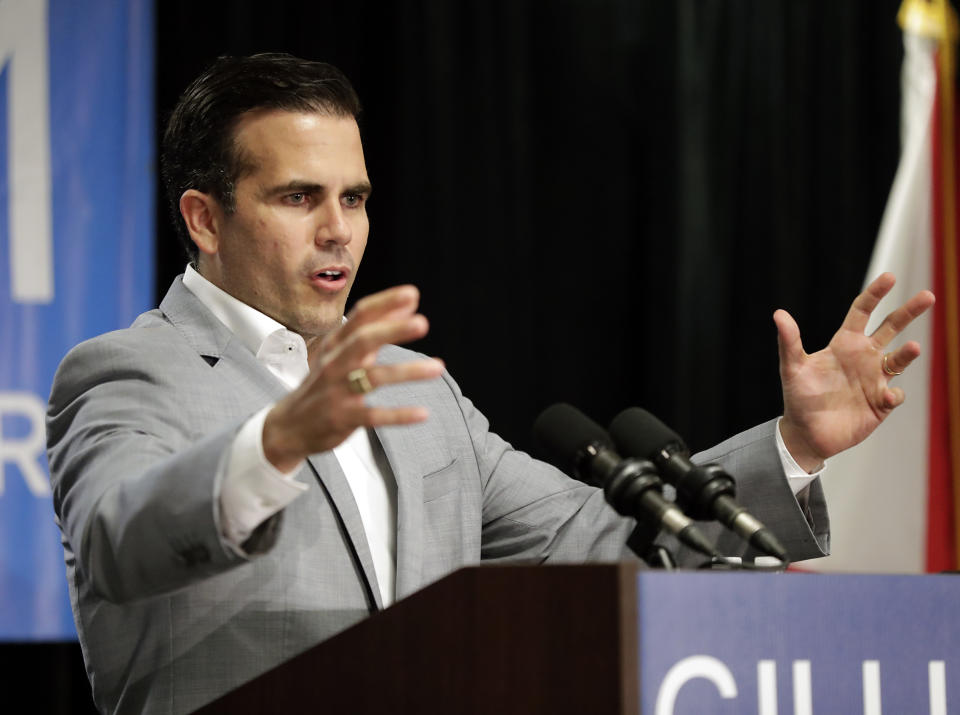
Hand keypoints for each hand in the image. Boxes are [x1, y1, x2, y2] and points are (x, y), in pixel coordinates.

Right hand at [262, 285, 444, 470]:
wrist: (290, 425)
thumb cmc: (325, 382)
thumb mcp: (345, 351)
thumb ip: (378, 327)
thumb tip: (410, 302)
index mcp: (337, 343)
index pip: (360, 316)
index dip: (384, 304)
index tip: (412, 294)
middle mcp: (335, 363)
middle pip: (363, 341)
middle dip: (392, 330)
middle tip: (422, 323)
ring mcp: (337, 391)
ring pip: (372, 378)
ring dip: (406, 371)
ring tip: (438, 367)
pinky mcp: (342, 418)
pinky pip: (373, 416)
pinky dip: (398, 415)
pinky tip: (423, 413)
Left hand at [775, 272, 934, 471]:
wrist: (807, 434)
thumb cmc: (799, 398)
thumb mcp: (792, 368)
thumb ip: (789, 342)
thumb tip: (778, 313)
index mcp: (844, 343)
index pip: (863, 311)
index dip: (875, 294)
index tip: (889, 277)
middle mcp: (864, 357)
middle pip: (892, 327)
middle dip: (909, 311)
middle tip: (928, 295)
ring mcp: (875, 379)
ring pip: (900, 360)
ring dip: (907, 354)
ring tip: (912, 348)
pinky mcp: (881, 403)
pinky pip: (895, 394)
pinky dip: (894, 393)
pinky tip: (886, 397)